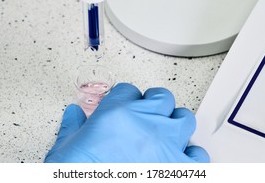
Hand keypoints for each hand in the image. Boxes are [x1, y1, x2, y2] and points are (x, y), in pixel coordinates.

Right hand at [44, 83, 209, 162]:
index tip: (125, 105)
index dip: (127, 98)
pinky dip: (191, 156)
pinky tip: (181, 159)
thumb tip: (72, 115)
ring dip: (176, 123)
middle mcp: (145, 123)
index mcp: (118, 113)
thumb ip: (73, 127)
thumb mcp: (66, 147)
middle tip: (148, 113)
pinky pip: (197, 155)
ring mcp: (165, 145)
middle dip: (155, 103)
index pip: (129, 90)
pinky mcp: (178, 169)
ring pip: (184, 119)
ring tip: (168, 131)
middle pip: (162, 97)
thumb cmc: (78, 173)